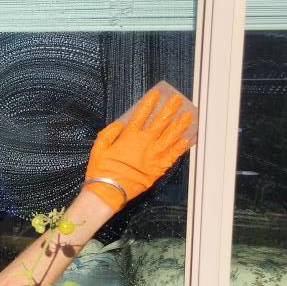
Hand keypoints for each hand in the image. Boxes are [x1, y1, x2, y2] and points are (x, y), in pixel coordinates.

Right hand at [85, 90, 192, 210]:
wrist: (108, 192)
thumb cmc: (101, 170)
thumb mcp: (98, 147)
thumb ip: (109, 132)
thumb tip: (120, 124)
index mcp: (129, 137)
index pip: (142, 115)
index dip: (150, 103)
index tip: (157, 94)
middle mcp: (144, 144)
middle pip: (160, 122)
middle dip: (170, 109)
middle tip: (178, 100)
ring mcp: (153, 156)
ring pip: (171, 137)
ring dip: (180, 125)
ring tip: (188, 115)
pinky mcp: (157, 169)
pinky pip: (173, 156)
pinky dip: (180, 147)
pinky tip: (187, 139)